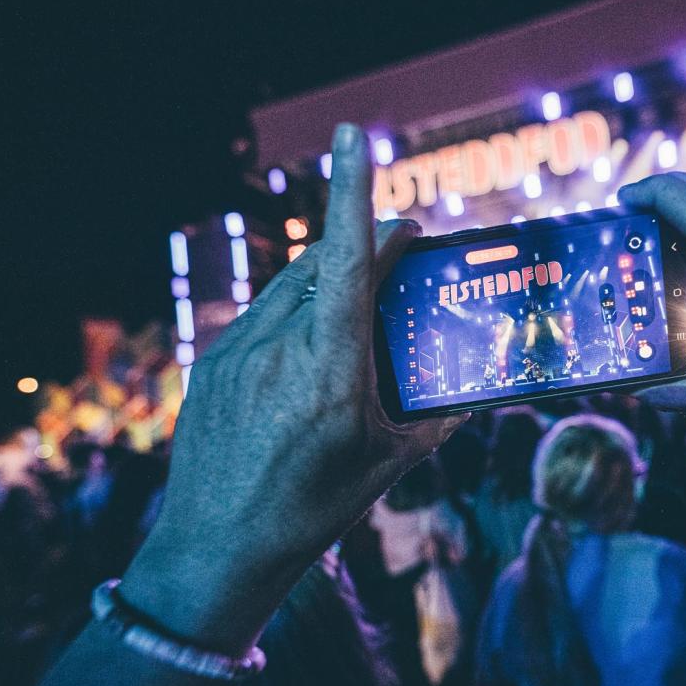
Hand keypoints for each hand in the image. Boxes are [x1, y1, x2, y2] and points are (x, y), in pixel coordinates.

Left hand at [120, 123, 464, 652]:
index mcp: (331, 372)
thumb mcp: (387, 465)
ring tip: (359, 287)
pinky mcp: (210, 363)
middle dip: (363, 240)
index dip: (352, 193)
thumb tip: (476, 394)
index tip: (353, 136)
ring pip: (290, 287)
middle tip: (402, 236)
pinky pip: (261, 317)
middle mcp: (279, 350)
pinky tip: (309, 341)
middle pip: (325, 265)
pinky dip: (294, 312)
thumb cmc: (312, 510)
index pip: (348, 264)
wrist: (217, 548)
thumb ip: (435, 421)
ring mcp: (237, 352)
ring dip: (329, 274)